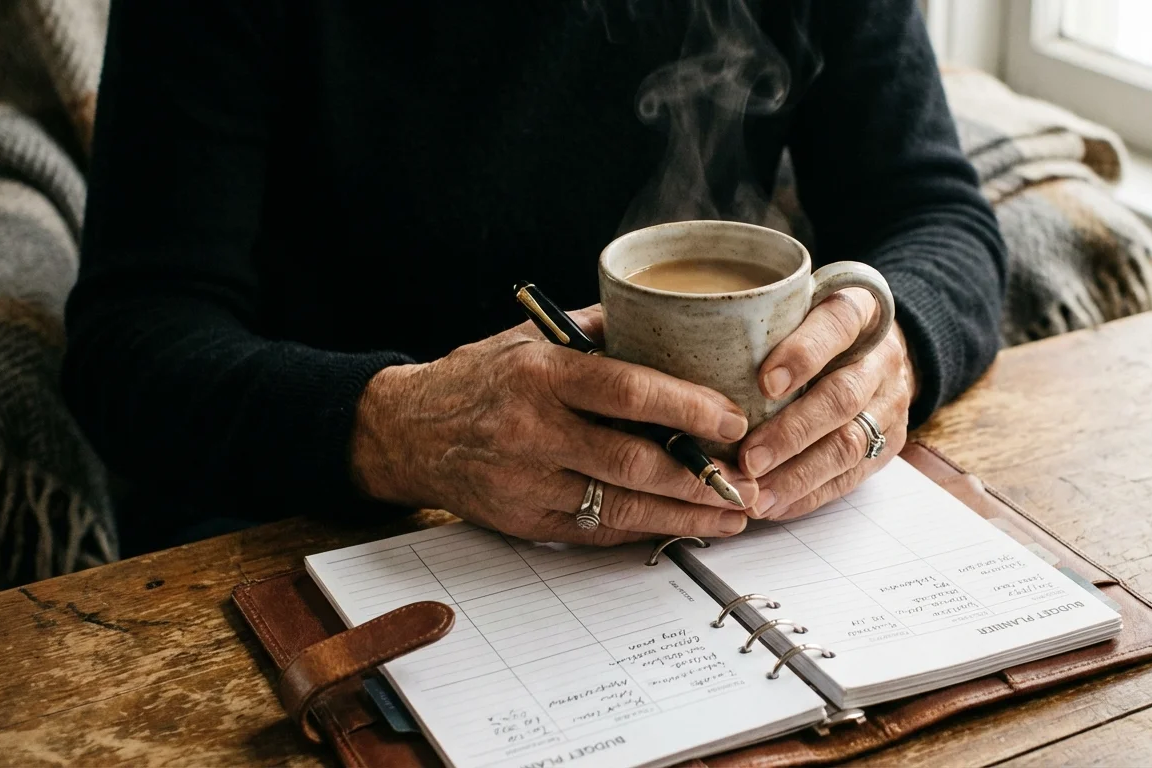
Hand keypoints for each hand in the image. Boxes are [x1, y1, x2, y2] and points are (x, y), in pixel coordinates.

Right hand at [350, 307, 757, 544]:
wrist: (405, 431)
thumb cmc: (478, 378)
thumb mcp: (531, 339)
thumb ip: (599, 333)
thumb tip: (674, 324)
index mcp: (542, 375)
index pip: (628, 391)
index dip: (687, 408)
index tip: (733, 419)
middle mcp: (533, 431)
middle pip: (632, 461)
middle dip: (699, 476)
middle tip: (747, 481)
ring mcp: (527, 482)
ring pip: (621, 507)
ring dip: (684, 515)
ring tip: (732, 515)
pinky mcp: (524, 520)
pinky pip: (597, 530)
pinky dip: (644, 530)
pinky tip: (681, 526)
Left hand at [739, 289, 916, 519]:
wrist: (879, 350)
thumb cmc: (817, 330)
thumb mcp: (799, 310)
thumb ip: (761, 323)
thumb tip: (684, 351)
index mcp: (860, 309)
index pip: (839, 322)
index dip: (805, 352)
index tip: (765, 383)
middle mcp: (880, 356)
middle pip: (843, 395)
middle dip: (793, 432)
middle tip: (750, 458)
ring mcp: (890, 402)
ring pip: (849, 443)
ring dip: (799, 474)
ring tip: (758, 495)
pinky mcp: (889, 442)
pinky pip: (852, 475)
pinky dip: (810, 494)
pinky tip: (775, 504)